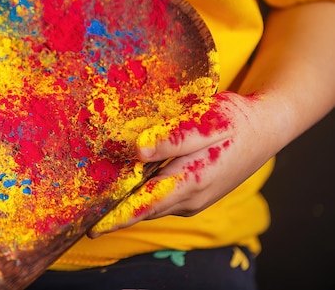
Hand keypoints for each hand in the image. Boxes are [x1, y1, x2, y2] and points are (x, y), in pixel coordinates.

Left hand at [89, 91, 275, 236]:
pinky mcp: (194, 195)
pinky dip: (144, 195)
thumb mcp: (205, 121)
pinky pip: (162, 199)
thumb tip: (139, 150)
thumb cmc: (233, 121)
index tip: (92, 227)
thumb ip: (173, 138)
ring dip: (129, 203)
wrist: (265, 130)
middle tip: (84, 207)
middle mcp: (190, 198)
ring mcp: (193, 200)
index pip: (144, 206)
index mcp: (190, 181)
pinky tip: (129, 182)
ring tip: (99, 196)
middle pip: (144, 209)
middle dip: (115, 210)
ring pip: (152, 205)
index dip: (117, 217)